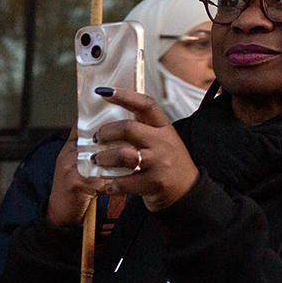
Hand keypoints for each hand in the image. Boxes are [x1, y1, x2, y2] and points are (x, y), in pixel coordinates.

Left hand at [47, 89, 199, 223]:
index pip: (145, 105)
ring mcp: (159, 163)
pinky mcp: (154, 183)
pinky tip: (108, 184)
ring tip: (96, 160)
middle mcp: (163, 143)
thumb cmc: (166, 162)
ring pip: (123, 155)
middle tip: (96, 137)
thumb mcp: (161, 140)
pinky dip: (111, 183)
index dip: (124, 96)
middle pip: (129, 129)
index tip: (103, 92)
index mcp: (163, 128)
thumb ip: (143, 129)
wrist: (186, 190)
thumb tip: (111, 119)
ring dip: (104, 158)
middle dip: (106, 132)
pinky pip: (124, 182)